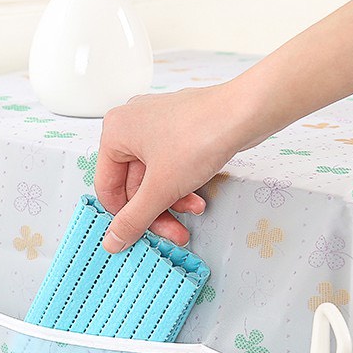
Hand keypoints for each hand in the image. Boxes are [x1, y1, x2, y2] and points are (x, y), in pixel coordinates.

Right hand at [95, 83, 257, 252]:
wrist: (245, 113)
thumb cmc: (200, 135)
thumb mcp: (161, 188)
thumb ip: (134, 219)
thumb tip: (114, 239)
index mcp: (115, 131)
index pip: (107, 186)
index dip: (122, 216)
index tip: (135, 236)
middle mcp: (132, 124)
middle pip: (133, 184)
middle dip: (155, 211)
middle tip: (172, 232)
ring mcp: (156, 124)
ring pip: (153, 177)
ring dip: (171, 201)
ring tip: (192, 213)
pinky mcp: (179, 128)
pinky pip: (170, 166)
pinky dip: (181, 185)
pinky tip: (197, 198)